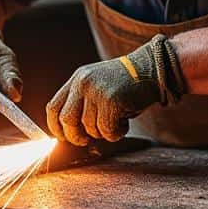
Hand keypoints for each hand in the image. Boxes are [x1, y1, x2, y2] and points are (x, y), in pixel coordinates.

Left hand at [46, 34, 185, 145]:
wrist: (154, 68)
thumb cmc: (128, 85)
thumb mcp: (100, 88)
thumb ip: (84, 104)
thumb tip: (70, 134)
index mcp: (77, 79)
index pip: (53, 107)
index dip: (56, 128)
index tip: (64, 137)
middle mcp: (83, 83)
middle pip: (66, 119)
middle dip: (75, 136)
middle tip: (87, 140)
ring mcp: (96, 90)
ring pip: (89, 127)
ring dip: (103, 133)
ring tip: (117, 122)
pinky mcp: (111, 100)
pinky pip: (106, 130)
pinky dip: (116, 133)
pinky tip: (124, 123)